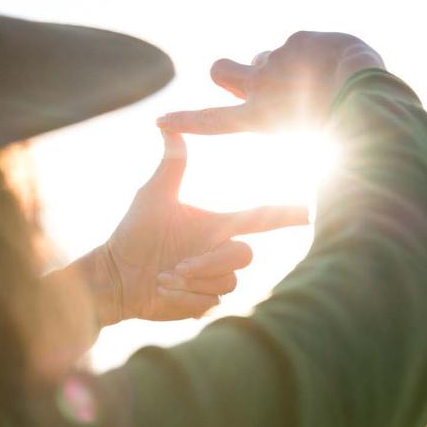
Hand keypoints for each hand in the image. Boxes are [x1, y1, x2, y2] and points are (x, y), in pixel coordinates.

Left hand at [80, 132, 308, 324]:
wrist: (117, 274)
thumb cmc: (134, 232)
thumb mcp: (153, 196)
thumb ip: (171, 164)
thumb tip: (166, 125)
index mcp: (217, 225)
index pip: (261, 218)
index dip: (287, 215)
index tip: (309, 213)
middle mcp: (221, 250)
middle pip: (244, 255)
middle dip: (210, 261)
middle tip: (176, 266)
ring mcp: (216, 278)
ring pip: (227, 281)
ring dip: (192, 280)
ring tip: (164, 276)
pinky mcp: (205, 301)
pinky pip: (211, 300)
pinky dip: (184, 296)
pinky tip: (164, 291)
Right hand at [157, 31, 384, 134]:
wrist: (365, 86)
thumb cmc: (347, 127)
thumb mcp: (315, 145)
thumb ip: (294, 139)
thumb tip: (308, 186)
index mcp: (261, 118)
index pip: (212, 121)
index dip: (186, 121)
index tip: (161, 120)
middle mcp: (260, 86)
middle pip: (220, 70)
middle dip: (225, 73)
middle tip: (246, 80)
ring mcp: (277, 59)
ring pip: (262, 58)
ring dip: (276, 66)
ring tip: (312, 79)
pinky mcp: (296, 41)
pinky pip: (298, 47)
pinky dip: (312, 57)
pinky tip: (336, 66)